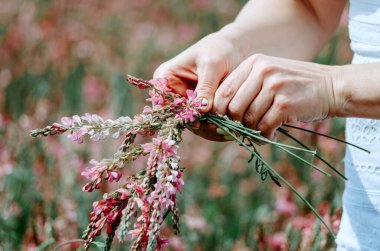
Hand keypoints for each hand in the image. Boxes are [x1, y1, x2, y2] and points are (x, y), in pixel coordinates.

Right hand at [154, 28, 241, 140]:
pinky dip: (214, 127)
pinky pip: (203, 124)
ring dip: (208, 129)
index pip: (165, 103)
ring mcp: (185, 103)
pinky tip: (228, 129)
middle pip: (179, 117)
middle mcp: (171, 93)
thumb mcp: (212, 65)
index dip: (181, 115)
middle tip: (217, 129)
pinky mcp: (198, 109)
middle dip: (198, 125)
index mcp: (165, 78)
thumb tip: (202, 110)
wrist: (233, 50)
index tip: (199, 123)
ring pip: (192, 124)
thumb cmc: (219, 50)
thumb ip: (205, 87)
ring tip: (226, 130)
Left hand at [212, 54, 337, 139]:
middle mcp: (262, 71)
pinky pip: (264, 127)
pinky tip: (271, 134)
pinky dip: (265, 136)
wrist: (332, 87)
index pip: (223, 91)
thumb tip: (218, 114)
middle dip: (235, 124)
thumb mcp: (268, 75)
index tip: (223, 122)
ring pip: (248, 119)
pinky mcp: (286, 103)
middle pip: (233, 107)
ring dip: (252, 131)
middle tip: (243, 130)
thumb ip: (245, 88)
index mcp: (253, 63)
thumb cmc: (295, 85)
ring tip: (260, 132)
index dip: (218, 111)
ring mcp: (275, 86)